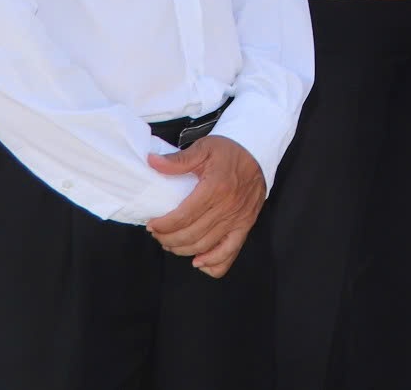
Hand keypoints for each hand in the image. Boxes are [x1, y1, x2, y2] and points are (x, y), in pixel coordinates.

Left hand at [145, 135, 266, 276]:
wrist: (258, 152)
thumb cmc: (229, 151)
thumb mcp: (203, 148)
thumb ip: (178, 159)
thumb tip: (152, 162)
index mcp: (215, 188)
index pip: (183, 216)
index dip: (164, 225)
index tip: (152, 224)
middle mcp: (227, 207)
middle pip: (191, 235)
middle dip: (168, 239)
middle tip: (158, 234)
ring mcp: (238, 219)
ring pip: (205, 246)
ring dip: (183, 250)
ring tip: (171, 243)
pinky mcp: (245, 226)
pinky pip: (229, 253)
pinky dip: (213, 263)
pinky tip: (199, 262)